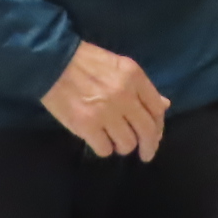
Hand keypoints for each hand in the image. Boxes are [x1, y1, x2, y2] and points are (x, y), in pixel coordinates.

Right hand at [41, 41, 169, 159]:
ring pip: (127, 143)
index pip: (157, 109)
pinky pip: (105, 149)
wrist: (52, 62)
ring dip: (123, 146)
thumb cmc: (86, 62)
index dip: (159, 126)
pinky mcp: (87, 126)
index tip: (155, 136)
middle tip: (145, 154)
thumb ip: (142, 87)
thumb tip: (164, 105)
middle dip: (148, 146)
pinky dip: (104, 148)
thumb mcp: (119, 66)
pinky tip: (99, 141)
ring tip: (114, 141)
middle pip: (147, 131)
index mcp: (134, 77)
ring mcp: (106, 112)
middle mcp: (124, 95)